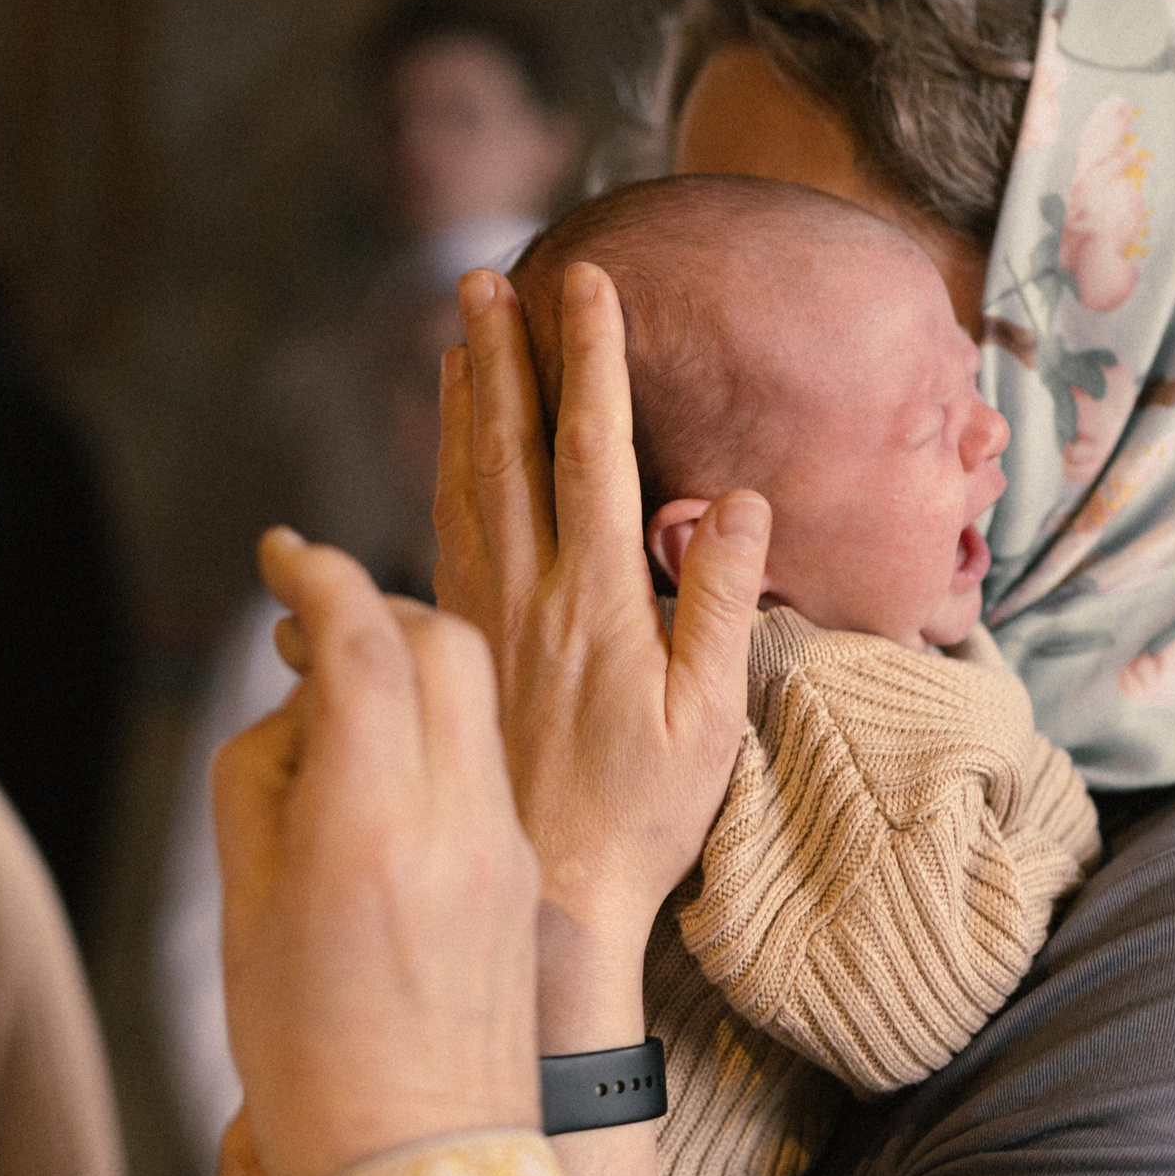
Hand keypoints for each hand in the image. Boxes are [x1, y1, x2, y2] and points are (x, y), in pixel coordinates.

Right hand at [212, 527, 540, 1175]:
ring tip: (342, 697)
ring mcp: (502, 844)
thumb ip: (264, 781)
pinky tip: (388, 764)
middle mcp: (454, 818)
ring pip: (471, 693)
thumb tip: (299, 700)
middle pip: (438, 641)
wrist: (422, 1168)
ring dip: (409, 660)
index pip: (366, 643)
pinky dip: (436, 723)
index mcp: (371, 827)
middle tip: (309, 623)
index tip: (280, 555)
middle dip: (373, 604)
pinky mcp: (521, 872)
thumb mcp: (245, 913)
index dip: (319, 576)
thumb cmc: (306, 1055)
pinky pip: (483, 753)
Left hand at [433, 263, 769, 1054]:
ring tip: (455, 341)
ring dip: (460, 408)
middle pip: (508, 451)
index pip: (592, 452)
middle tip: (486, 279)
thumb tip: (736, 495)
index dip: (591, 361)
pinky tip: (438, 460)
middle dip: (500, 357)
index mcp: (596, 600)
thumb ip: (720, 600)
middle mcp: (527, 596)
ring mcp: (484, 622)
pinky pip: (439, 543)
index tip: (587, 282)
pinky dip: (439, 481)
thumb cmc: (642, 815)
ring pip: (463, 489)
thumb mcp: (708, 716)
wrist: (552, 896)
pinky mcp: (462, 652)